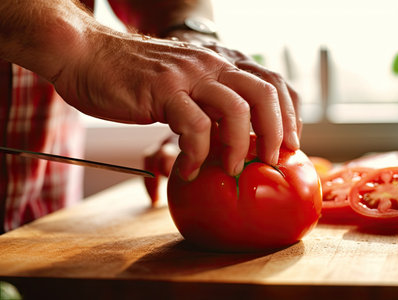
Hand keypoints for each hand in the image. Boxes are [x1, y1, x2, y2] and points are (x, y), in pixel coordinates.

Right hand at [54, 28, 285, 179]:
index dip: (289, 113)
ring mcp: (188, 76)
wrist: (87, 55)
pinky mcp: (163, 90)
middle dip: (276, 131)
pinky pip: (194, 126)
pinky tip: (186, 169)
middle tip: (271, 160)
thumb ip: (205, 104)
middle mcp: (210, 65)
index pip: (271, 82)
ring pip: (236, 109)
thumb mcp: (181, 85)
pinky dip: (196, 154)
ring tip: (231, 169)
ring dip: (239, 146)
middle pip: (264, 93)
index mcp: (219, 64)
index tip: (289, 143)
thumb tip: (228, 138)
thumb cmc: (133, 78)